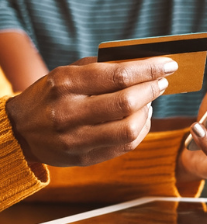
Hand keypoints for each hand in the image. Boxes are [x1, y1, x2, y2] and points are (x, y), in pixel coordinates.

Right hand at [5, 56, 177, 166]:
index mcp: (66, 84)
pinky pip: (126, 145)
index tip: (169, 65)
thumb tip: (144, 65)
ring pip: (129, 128)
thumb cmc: (50, 95)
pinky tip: (142, 117)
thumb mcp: (67, 73)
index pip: (118, 75)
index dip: (149, 69)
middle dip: (152, 89)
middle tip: (161, 82)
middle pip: (127, 102)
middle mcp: (69, 113)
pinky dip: (142, 129)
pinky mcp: (85, 158)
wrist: (20, 130)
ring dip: (148, 111)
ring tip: (149, 100)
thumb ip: (102, 68)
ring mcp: (76, 140)